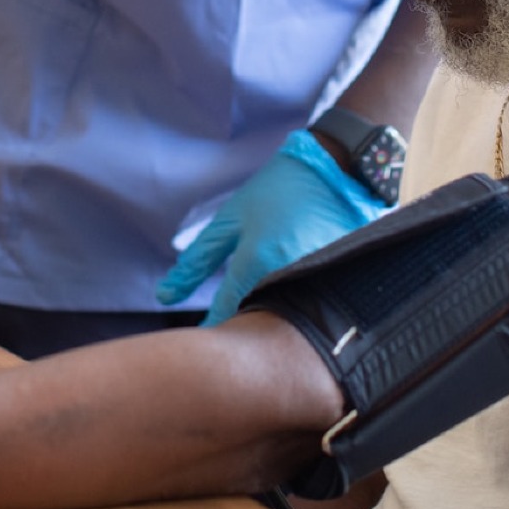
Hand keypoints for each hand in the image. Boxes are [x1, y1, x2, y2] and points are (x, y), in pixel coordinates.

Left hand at [156, 130, 389, 323]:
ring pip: (287, 318)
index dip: (214, 325)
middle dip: (245, 324)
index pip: (227, 311)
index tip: (206, 340)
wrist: (335, 167)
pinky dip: (302, 306)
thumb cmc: (277, 190)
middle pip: (259, 321)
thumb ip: (197, 260)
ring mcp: (320, 281)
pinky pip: (314, 306)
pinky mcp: (342, 281)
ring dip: (274, 319)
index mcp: (256, 261)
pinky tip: (298, 299)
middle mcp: (289, 277)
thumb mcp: (231, 219)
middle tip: (237, 328)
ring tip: (268, 313)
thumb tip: (165, 296)